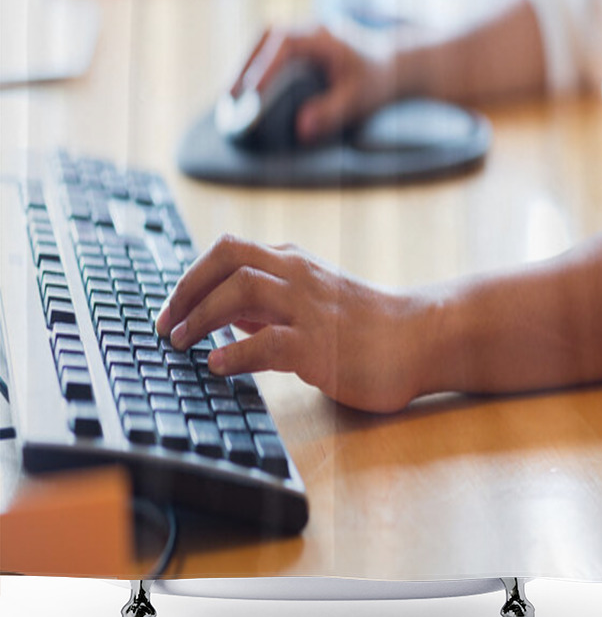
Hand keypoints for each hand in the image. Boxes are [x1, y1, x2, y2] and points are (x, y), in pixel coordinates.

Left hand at [156, 235, 432, 413]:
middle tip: (166, 325)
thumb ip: (271, 304)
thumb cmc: (365, 323)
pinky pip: (267, 343)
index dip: (191, 276)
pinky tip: (217, 365)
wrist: (419, 337)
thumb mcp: (314, 298)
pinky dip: (234, 352)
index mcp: (294, 263)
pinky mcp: (321, 347)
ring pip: (241, 292)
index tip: (172, 307)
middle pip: (227, 261)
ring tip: (181, 343)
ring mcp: (310, 309)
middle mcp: (298, 276)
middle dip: (186, 290)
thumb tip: (224, 315)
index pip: (229, 251)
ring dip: (201, 316)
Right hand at [233, 26, 395, 142]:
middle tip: (229, 96)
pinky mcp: (300, 42)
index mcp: (325, 36)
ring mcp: (304, 31)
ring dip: (246, 65)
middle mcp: (311, 27)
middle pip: (267, 36)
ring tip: (230, 96)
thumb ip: (332, 112)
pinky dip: (256, 66)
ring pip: (265, 40)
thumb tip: (301, 129)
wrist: (391, 65)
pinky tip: (244, 90)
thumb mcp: (358, 100)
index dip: (265, 68)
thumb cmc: (376, 83)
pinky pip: (270, 48)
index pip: (286, 45)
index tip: (250, 94)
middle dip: (245, 66)